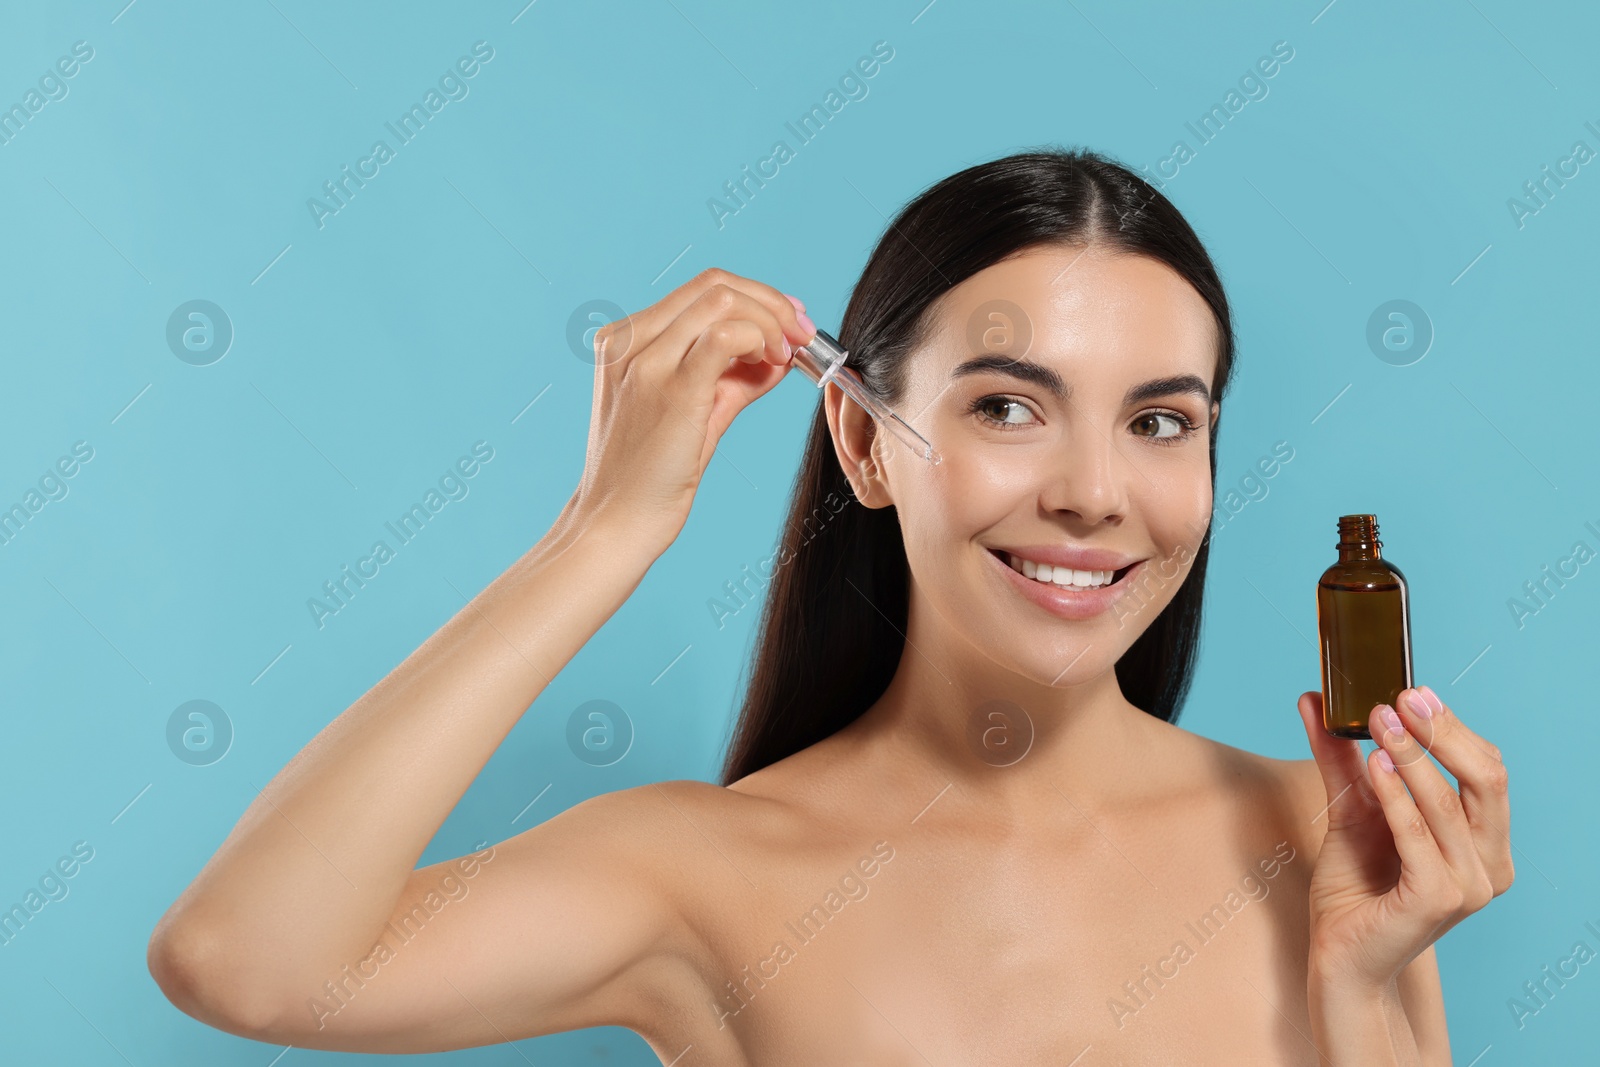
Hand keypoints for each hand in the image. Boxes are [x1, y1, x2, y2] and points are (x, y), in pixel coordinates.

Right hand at [568, 268, 814, 553]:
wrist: (617, 524)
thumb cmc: (650, 477)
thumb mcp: (693, 412)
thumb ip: (731, 377)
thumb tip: (777, 354)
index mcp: (625, 340)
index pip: (701, 290)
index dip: (757, 298)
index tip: (790, 323)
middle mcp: (629, 342)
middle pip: (714, 285)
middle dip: (772, 303)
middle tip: (801, 335)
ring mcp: (645, 362)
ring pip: (722, 300)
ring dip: (770, 321)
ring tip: (785, 356)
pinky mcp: (671, 390)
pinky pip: (726, 336)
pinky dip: (760, 341)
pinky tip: (770, 367)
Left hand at [1296, 685, 1513, 991]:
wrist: (1339, 955)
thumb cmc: (1354, 887)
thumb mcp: (1351, 809)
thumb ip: (1341, 758)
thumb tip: (1315, 701)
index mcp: (1484, 842)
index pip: (1487, 771)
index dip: (1452, 728)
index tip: (1411, 692)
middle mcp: (1490, 864)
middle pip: (1485, 779)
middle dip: (1441, 732)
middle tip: (1399, 698)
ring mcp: (1469, 885)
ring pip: (1448, 802)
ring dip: (1411, 756)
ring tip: (1378, 722)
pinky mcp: (1438, 900)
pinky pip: (1420, 836)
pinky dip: (1397, 797)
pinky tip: (1374, 766)